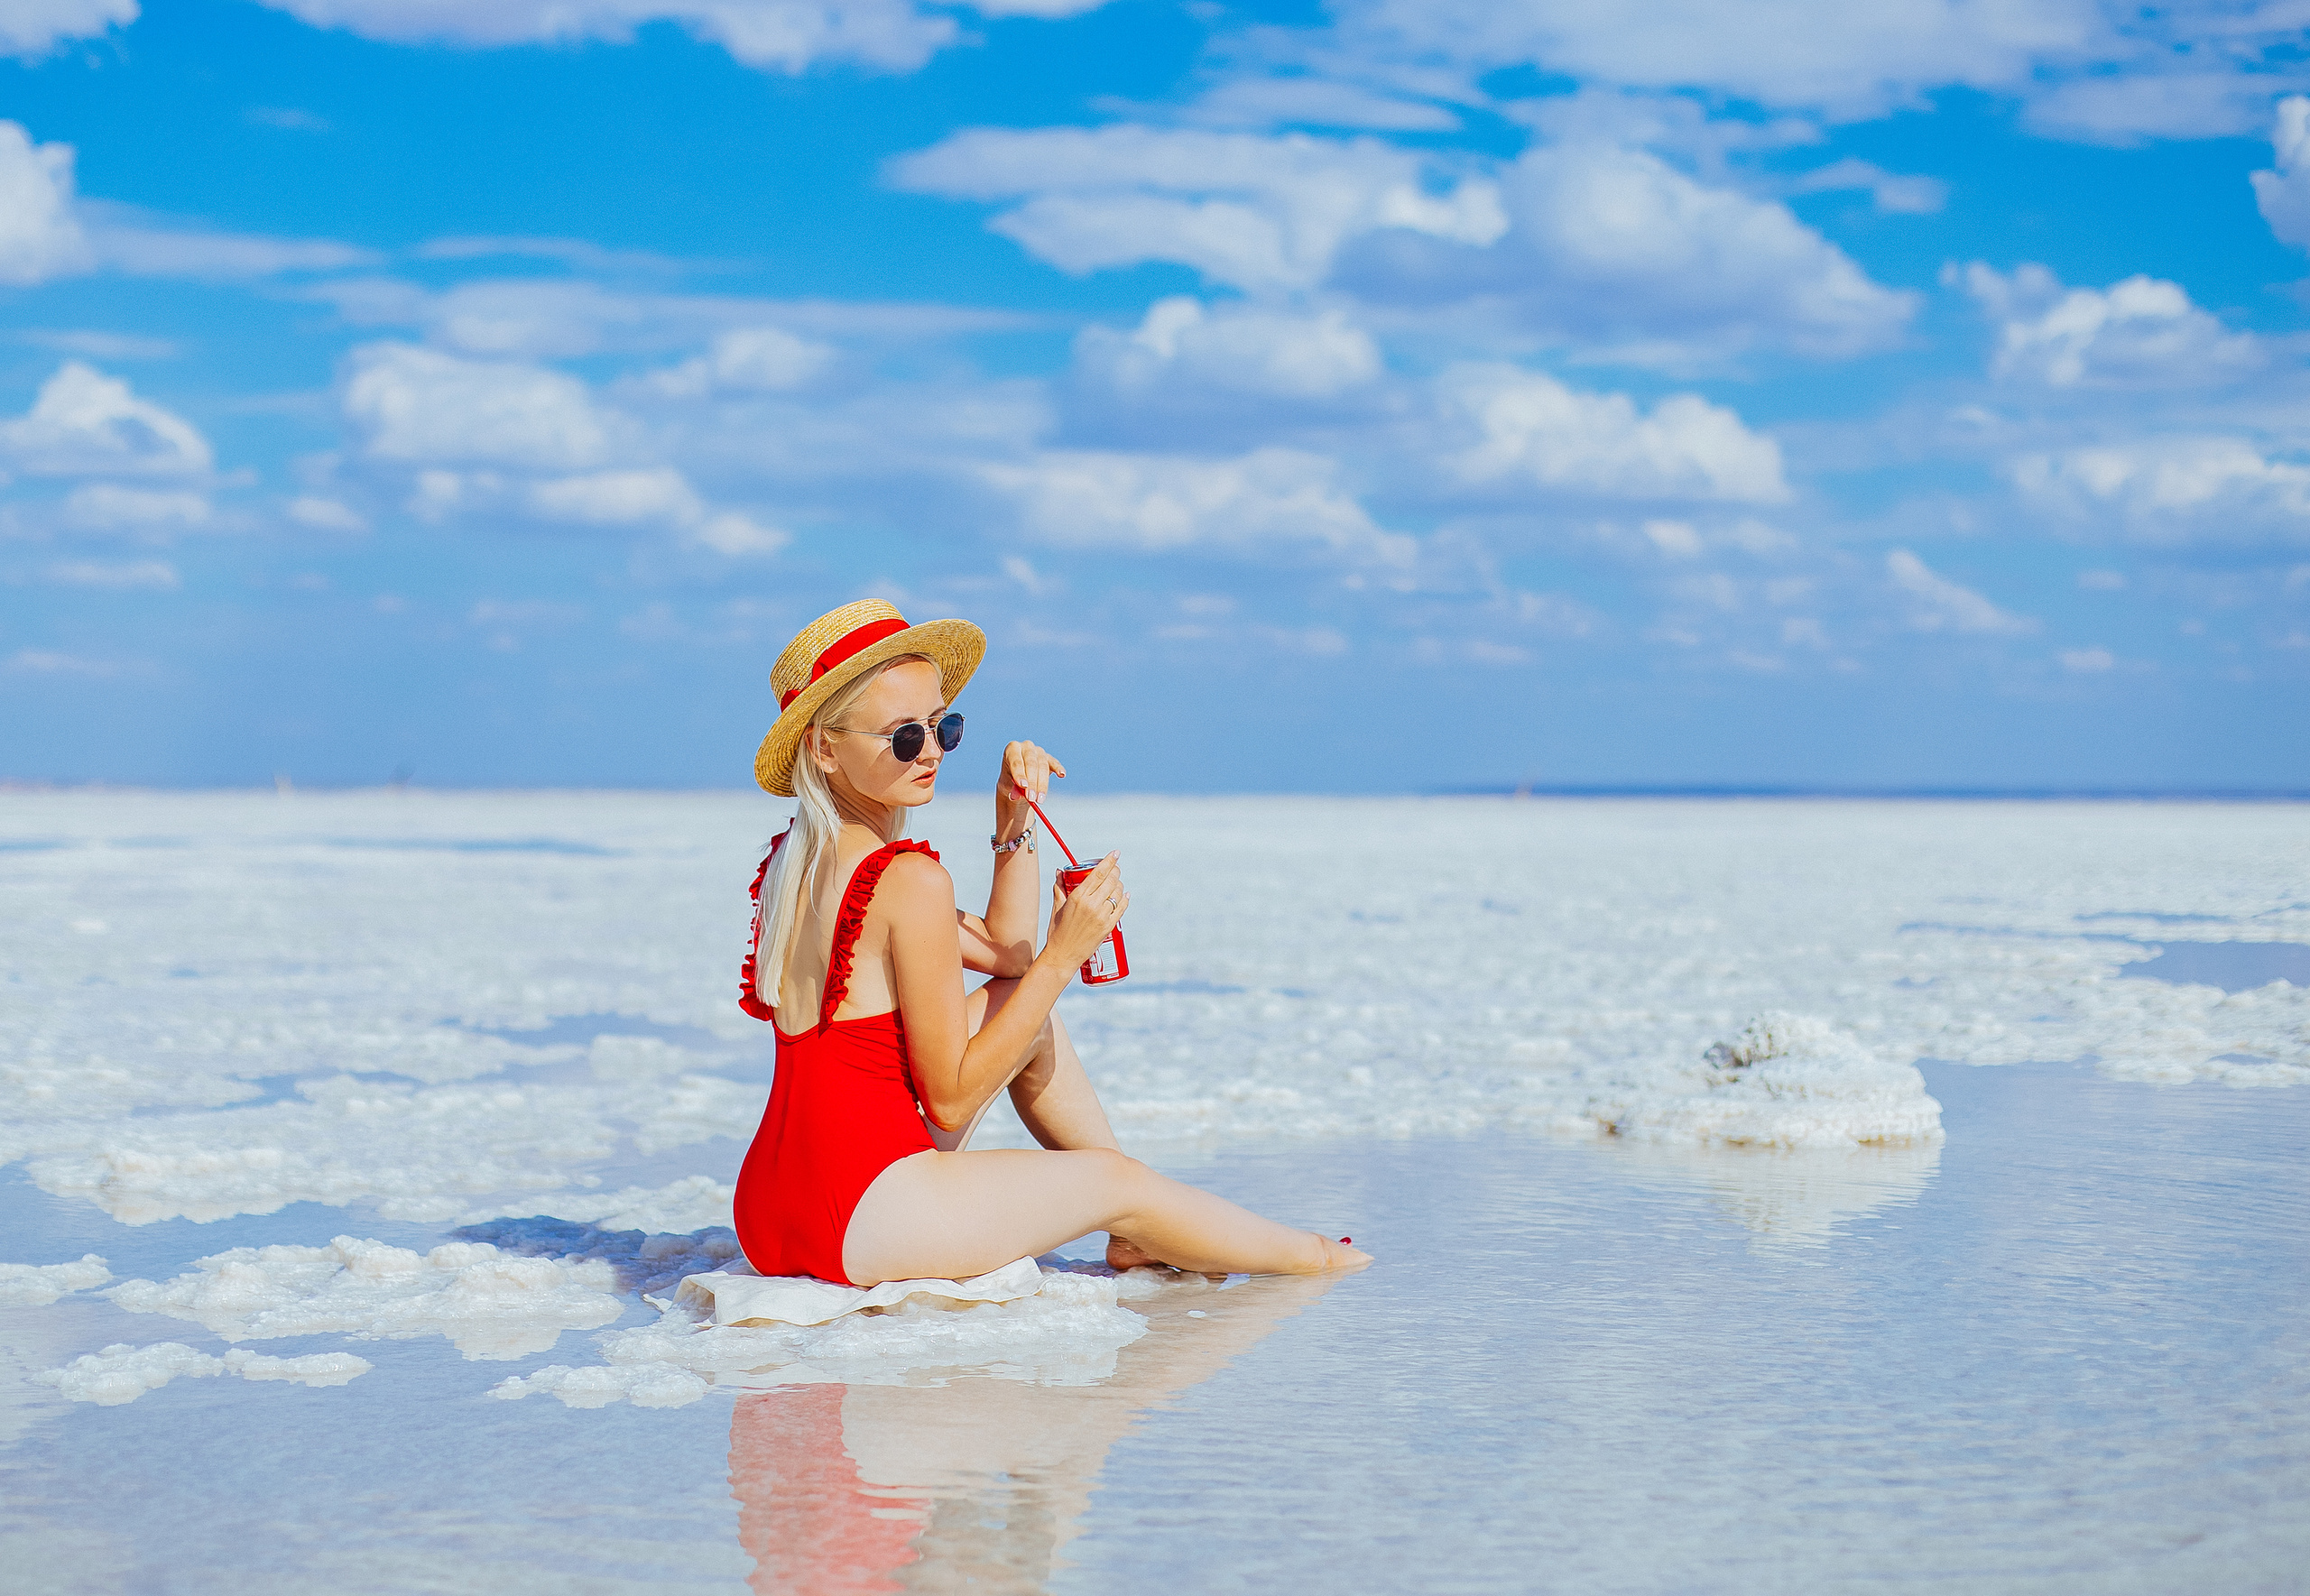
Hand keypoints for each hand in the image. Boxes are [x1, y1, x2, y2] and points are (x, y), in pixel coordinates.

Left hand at [996, 739, 1066, 838]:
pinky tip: (1061, 774)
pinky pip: (1054, 763)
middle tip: (1031, 798)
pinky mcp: (1049, 758)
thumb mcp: (1007, 785)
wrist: (1018, 780)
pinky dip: (1058, 769)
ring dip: (1042, 785)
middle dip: (1032, 782)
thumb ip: (1012, 788)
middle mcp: (1026, 746)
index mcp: (1012, 749)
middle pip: (1031, 764)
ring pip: (1043, 766)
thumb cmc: (1010, 780)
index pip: (1016, 761)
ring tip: (1040, 800)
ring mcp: (1039, 751)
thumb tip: (1017, 795)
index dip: (1020, 774)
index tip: (1023, 786)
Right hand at [1047, 852, 1126, 969]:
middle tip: (1115, 868)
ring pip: (1117, 893)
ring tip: (1116, 883)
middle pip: (1110, 881)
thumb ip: (1059, 887)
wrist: (1062, 956)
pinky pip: (1121, 908)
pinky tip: (1125, 894)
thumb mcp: (1057, 907)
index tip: (1115, 853)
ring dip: (1119, 885)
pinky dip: (1125, 899)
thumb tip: (1060, 871)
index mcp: (1078, 897)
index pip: (1098, 874)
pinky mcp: (1108, 927)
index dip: (1109, 861)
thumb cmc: (1057, 932)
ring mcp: (1102, 916)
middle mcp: (1091, 905)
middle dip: (1115, 871)